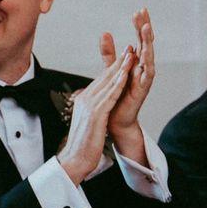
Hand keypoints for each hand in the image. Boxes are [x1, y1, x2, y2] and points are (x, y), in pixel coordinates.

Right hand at [57, 48, 134, 184]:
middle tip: (129, 49)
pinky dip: (118, 83)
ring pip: (108, 83)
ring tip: (131, 55)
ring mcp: (89, 106)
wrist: (75, 158)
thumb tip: (98, 109)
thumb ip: (93, 112)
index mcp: (82, 101)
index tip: (122, 57)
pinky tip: (126, 75)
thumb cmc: (83, 144)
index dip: (112, 68)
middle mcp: (84, 100)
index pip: (100, 81)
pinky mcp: (96, 114)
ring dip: (120, 68)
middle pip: (104, 78)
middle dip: (118, 63)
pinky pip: (110, 95)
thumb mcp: (88, 123)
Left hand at [98, 9, 154, 162]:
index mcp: (136, 62)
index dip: (139, 26)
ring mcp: (144, 78)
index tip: (138, 10)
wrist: (115, 119)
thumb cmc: (116, 95)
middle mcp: (143, 68)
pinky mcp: (142, 90)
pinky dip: (145, 64)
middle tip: (143, 12)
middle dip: (145, 28)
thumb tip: (105, 33)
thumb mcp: (111, 70)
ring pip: (149, 56)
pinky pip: (146, 75)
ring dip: (147, 42)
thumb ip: (109, 53)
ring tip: (146, 28)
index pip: (139, 40)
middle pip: (146, 44)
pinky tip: (144, 54)